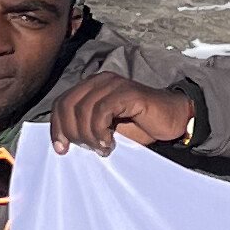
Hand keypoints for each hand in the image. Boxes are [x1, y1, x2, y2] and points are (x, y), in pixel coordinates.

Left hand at [47, 75, 195, 155]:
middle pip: (67, 105)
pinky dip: (100, 130)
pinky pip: (102, 110)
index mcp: (91, 87)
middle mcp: (100, 80)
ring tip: (102, 148)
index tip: (62, 149)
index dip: (56, 127)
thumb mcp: (106, 129)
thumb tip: (63, 142)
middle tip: (88, 149)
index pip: (61, 103)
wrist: (173, 120)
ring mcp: (114, 84)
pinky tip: (109, 141)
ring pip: (83, 109)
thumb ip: (86, 127)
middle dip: (72, 133)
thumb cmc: (140, 126)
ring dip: (88, 135)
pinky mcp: (127, 92)